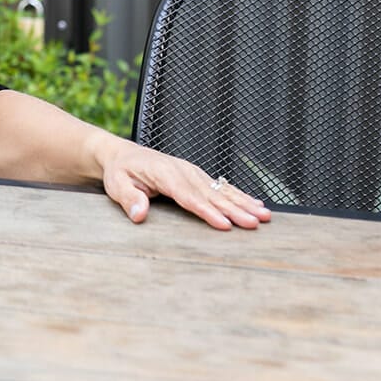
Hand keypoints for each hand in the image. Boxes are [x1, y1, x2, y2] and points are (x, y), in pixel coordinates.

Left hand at [98, 138, 271, 230]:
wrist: (122, 155)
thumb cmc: (120, 172)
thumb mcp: (116, 185)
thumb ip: (129, 198)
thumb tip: (139, 214)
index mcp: (165, 173)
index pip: (188, 196)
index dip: (207, 211)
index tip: (224, 224)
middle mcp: (183, 171)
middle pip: (211, 194)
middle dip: (234, 210)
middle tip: (254, 223)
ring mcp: (192, 172)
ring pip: (221, 190)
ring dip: (244, 203)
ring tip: (264, 215)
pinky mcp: (197, 176)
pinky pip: (221, 187)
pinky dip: (240, 196)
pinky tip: (256, 204)